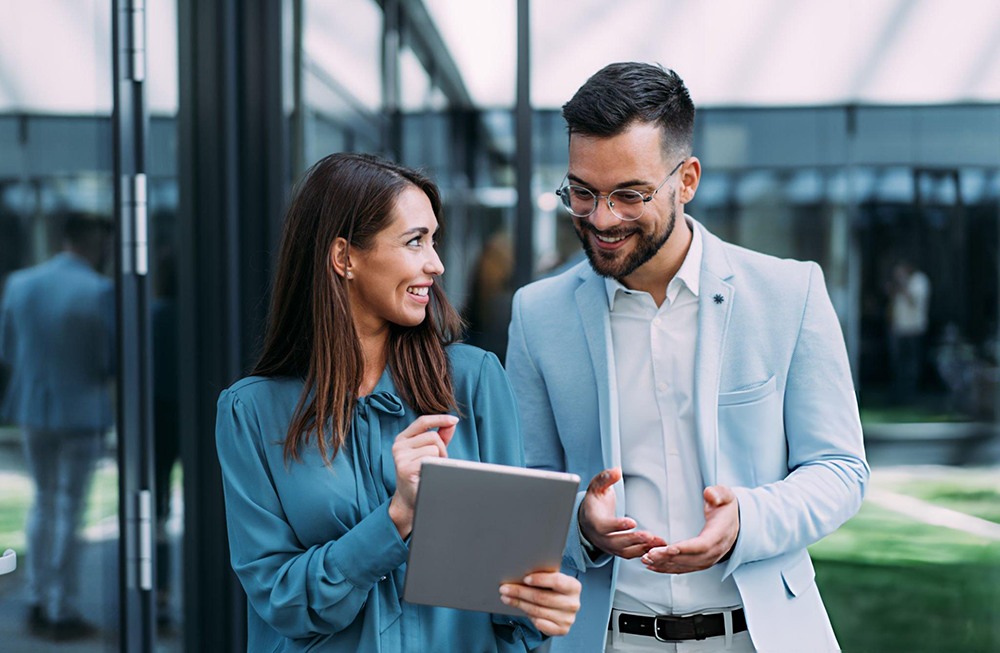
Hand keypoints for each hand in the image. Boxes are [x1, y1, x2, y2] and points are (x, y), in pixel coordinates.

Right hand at [388, 414, 457, 536]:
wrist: (410, 499)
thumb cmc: (421, 474)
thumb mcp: (430, 452)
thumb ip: (441, 437)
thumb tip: (451, 423)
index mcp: (403, 439)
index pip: (422, 421)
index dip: (439, 419)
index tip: (454, 419)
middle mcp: (399, 445)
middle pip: (433, 436)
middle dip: (442, 449)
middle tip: (437, 463)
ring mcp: (400, 456)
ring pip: (433, 447)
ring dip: (439, 458)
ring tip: (432, 469)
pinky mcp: (404, 468)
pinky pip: (430, 458)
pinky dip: (435, 465)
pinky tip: (428, 473)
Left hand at [499, 572, 581, 636]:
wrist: (562, 608)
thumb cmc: (553, 589)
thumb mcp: (552, 580)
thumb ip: (543, 576)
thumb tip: (518, 572)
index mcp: (573, 586)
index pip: (557, 581)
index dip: (540, 579)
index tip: (525, 578)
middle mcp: (573, 603)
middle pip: (542, 597)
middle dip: (520, 592)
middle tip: (504, 588)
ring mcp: (568, 618)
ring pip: (537, 610)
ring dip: (519, 603)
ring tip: (506, 597)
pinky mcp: (562, 630)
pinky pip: (540, 624)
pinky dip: (529, 616)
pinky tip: (520, 609)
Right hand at [578, 467, 665, 558]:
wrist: (588, 517)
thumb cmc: (594, 501)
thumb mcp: (597, 486)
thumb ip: (606, 478)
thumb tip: (616, 471)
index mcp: (593, 520)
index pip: (603, 526)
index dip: (617, 525)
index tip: (632, 522)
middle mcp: (599, 537)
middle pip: (615, 542)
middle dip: (633, 540)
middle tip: (649, 536)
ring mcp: (608, 546)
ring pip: (625, 551)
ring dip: (642, 548)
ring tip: (658, 542)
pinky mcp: (617, 550)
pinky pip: (631, 554)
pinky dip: (644, 551)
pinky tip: (657, 546)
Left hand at [642, 485, 739, 573]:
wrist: (733, 521)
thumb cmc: (725, 506)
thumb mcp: (725, 495)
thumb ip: (718, 493)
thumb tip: (710, 494)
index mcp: (720, 535)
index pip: (703, 545)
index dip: (686, 548)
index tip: (669, 548)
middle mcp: (715, 551)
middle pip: (691, 559)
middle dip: (669, 558)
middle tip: (650, 554)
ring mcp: (708, 559)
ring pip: (685, 566)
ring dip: (665, 565)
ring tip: (646, 560)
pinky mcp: (700, 562)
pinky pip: (684, 568)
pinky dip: (668, 569)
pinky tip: (653, 566)